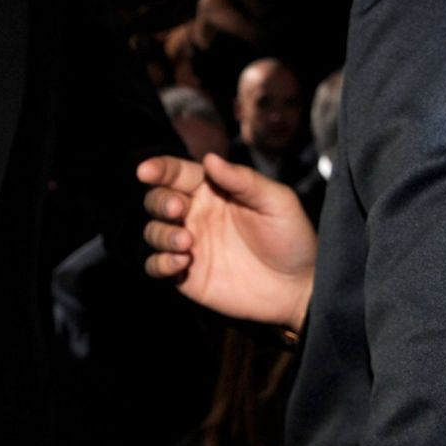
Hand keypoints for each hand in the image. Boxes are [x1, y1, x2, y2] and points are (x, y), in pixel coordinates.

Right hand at [139, 153, 317, 329]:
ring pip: (153, 231)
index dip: (158, 168)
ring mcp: (188, 245)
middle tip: (179, 210)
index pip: (177, 173)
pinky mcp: (186, 275)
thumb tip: (210, 158)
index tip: (146, 171)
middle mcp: (195, 215)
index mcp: (213, 190)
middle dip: (160, 201)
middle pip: (157, 200)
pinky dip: (160, 262)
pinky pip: (156, 266)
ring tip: (187, 243)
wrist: (299, 287)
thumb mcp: (276, 201)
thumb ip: (243, 179)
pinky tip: (181, 262)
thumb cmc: (292, 238)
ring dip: (161, 234)